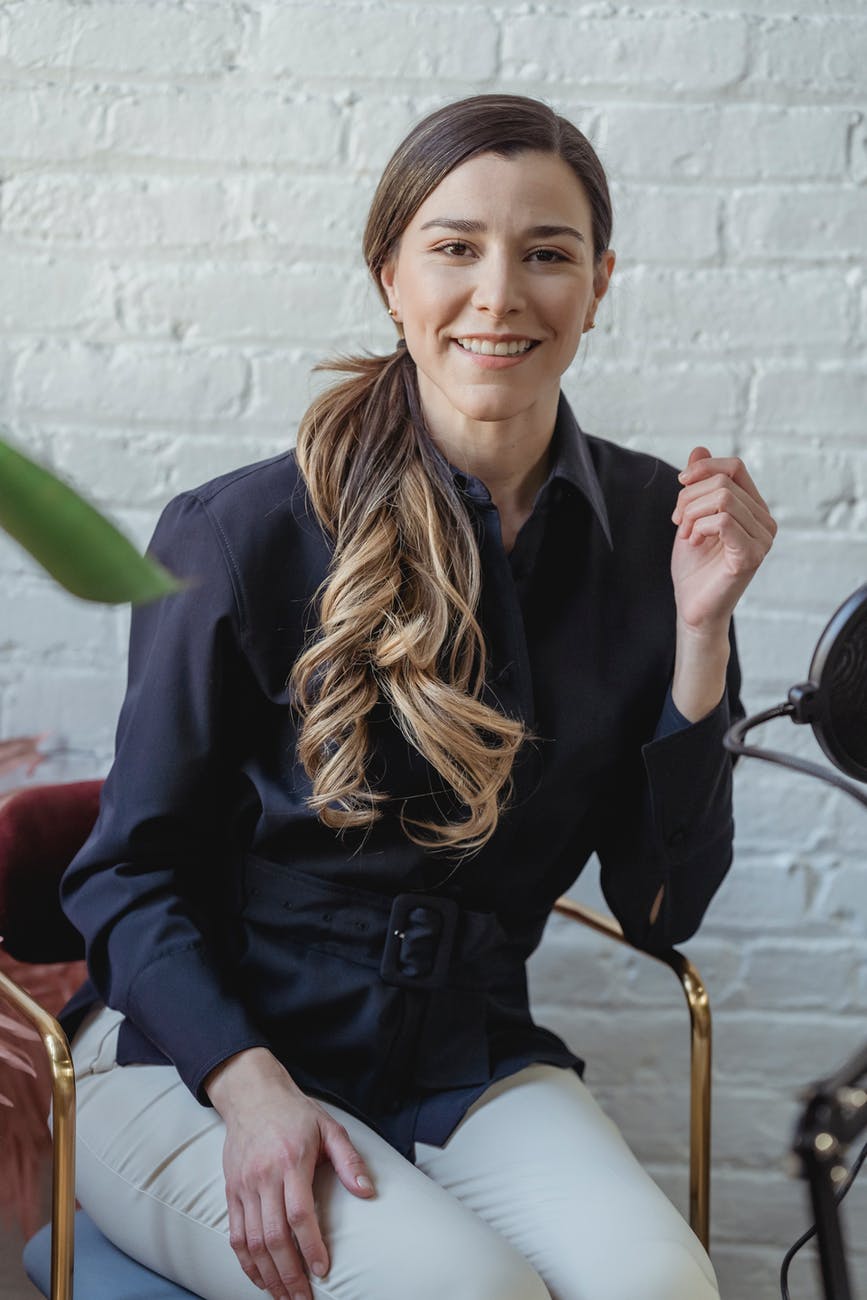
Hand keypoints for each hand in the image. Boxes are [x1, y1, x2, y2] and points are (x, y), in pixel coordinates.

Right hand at [205, 1048, 374, 1299]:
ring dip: (267, 1275)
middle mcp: (263, 1177)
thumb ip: (349, 1161)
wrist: (252, 1095)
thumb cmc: (295, 1113)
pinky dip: (246, 1262)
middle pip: (273, 1237)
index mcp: (291, 1162)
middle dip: (288, 1274)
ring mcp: (243, 1186)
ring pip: (252, 1242)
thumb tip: (368, 1193)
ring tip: (284, 1297)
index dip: (310, 1247)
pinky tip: (259, 1279)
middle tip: (304, 1299)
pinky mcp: (231, 1191)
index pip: (299, 1214)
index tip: (322, 1271)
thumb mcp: (329, 1127)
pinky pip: (235, 1235)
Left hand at [671, 447, 776, 634]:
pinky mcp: (751, 555)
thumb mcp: (691, 517)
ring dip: (692, 513)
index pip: (734, 467)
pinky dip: (700, 527)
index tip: (680, 483)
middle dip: (689, 497)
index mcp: (754, 508)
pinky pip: (724, 520)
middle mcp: (765, 521)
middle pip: (723, 481)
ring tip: (687, 535)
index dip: (703, 468)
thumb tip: (699, 450)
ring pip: (723, 498)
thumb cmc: (695, 567)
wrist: (693, 607)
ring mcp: (762, 539)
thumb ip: (698, 485)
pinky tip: (694, 542)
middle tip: (678, 522)